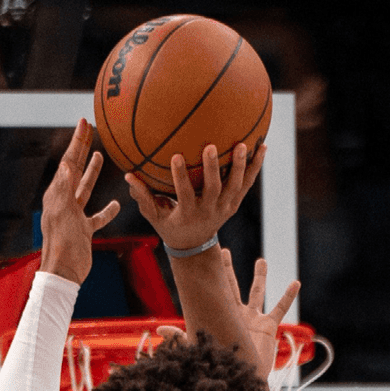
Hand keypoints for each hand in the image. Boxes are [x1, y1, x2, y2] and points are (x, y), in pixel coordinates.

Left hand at [37, 120, 119, 284]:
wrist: (64, 273)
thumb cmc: (62, 244)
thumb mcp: (63, 213)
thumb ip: (65, 188)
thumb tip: (67, 163)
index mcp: (57, 194)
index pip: (69, 162)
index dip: (77, 142)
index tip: (84, 123)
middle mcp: (64, 202)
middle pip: (76, 169)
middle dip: (82, 149)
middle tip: (90, 129)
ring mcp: (74, 216)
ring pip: (86, 189)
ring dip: (92, 172)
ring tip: (99, 155)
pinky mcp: (83, 230)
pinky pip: (97, 216)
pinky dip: (107, 210)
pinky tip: (117, 204)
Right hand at [125, 141, 265, 253]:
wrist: (195, 246)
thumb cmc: (170, 225)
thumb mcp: (155, 216)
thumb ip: (142, 197)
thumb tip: (127, 176)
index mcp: (189, 213)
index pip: (185, 194)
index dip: (180, 177)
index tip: (175, 156)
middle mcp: (210, 211)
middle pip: (214, 189)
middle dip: (213, 168)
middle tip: (210, 146)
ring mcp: (225, 208)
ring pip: (235, 186)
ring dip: (240, 166)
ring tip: (242, 144)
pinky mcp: (235, 203)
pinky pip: (247, 183)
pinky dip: (255, 166)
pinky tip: (262, 146)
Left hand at [152, 252, 298, 378]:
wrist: (241, 379)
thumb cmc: (221, 365)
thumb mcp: (199, 348)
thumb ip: (181, 337)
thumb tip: (158, 331)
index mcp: (220, 316)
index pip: (213, 291)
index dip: (210, 276)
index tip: (204, 258)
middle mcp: (235, 314)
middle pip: (232, 285)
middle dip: (227, 269)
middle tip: (223, 251)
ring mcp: (253, 319)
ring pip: (257, 292)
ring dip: (260, 276)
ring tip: (262, 261)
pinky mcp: (268, 327)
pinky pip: (280, 308)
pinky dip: (288, 296)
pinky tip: (296, 283)